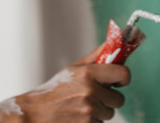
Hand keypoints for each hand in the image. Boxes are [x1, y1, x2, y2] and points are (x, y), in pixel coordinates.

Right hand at [14, 43, 130, 121]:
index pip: (123, 73)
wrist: (35, 114)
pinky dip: (92, 121)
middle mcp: (90, 92)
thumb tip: (114, 44)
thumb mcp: (73, 69)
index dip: (123, 78)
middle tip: (94, 96)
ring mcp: (89, 111)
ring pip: (110, 113)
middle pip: (119, 99)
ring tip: (82, 107)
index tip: (119, 81)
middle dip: (109, 99)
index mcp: (88, 73)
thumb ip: (95, 56)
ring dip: (100, 112)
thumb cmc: (54, 90)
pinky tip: (78, 117)